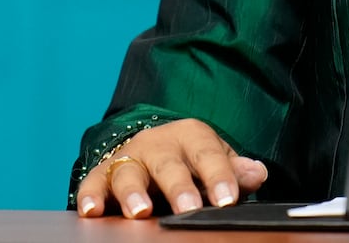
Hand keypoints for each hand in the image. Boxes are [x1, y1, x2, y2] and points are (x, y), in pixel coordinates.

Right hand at [74, 119, 268, 218]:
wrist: (150, 147)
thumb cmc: (189, 159)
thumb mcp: (214, 159)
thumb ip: (234, 170)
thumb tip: (257, 174)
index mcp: (191, 136)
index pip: (208, 154)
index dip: (219, 177)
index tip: (227, 200)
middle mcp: (157, 144)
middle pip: (168, 164)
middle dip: (179, 187)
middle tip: (188, 208)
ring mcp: (128, 158)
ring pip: (128, 172)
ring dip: (133, 192)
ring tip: (140, 212)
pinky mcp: (100, 174)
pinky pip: (92, 182)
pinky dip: (90, 195)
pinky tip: (92, 211)